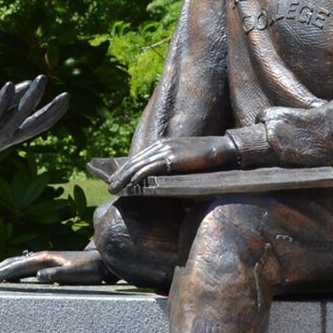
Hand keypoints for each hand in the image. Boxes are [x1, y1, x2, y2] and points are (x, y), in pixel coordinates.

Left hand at [0, 76, 68, 156]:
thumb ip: (9, 97)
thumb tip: (31, 83)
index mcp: (7, 134)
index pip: (35, 124)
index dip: (52, 113)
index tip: (67, 97)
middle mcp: (2, 140)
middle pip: (32, 125)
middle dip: (49, 110)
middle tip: (66, 94)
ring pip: (15, 119)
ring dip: (29, 99)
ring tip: (41, 80)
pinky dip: (2, 102)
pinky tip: (7, 85)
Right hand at [0, 248, 109, 284]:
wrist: (102, 261)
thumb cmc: (90, 270)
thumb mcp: (75, 274)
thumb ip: (57, 274)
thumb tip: (38, 276)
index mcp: (46, 258)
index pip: (19, 265)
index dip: (4, 272)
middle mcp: (43, 256)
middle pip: (15, 261)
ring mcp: (46, 258)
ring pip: (19, 262)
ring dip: (4, 268)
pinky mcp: (49, 263)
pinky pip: (26, 265)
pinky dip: (15, 269)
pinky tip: (12, 275)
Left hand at [104, 135, 235, 192]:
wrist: (222, 150)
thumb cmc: (206, 158)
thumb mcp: (184, 160)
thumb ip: (171, 166)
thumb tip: (160, 181)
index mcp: (163, 144)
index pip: (139, 157)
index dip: (125, 168)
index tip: (115, 178)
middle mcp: (161, 145)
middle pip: (134, 161)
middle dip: (120, 174)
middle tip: (109, 187)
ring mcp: (166, 151)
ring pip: (138, 165)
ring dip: (124, 178)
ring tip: (114, 189)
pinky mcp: (171, 159)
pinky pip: (150, 168)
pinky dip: (138, 176)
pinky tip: (131, 184)